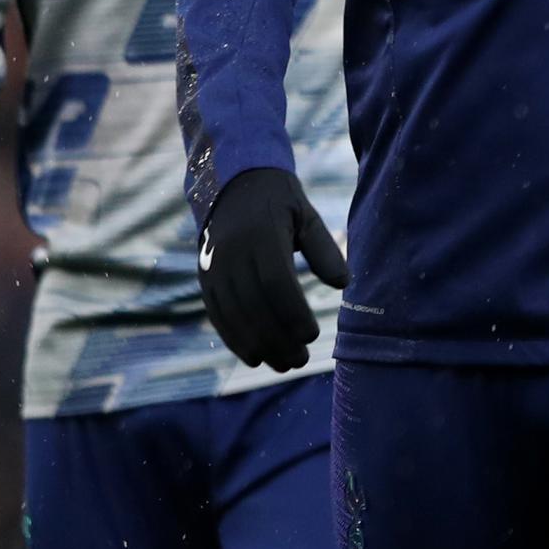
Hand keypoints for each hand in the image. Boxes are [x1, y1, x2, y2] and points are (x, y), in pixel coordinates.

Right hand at [198, 169, 346, 372]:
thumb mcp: (307, 216)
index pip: (276, 282)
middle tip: (300, 361)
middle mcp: (231, 253)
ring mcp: (213, 267)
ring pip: (234, 315)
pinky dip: (234, 339)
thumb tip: (343, 284)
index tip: (312, 335)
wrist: (232, 184)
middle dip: (277, 338)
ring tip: (283, 364)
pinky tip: (254, 357)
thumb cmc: (280, 202)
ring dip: (258, 345)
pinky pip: (218, 313)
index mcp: (261, 235)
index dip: (292, 313)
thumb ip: (324, 249)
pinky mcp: (205, 277)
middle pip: (253, 305)